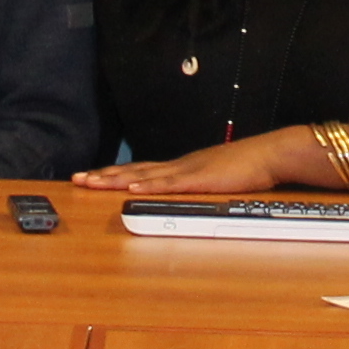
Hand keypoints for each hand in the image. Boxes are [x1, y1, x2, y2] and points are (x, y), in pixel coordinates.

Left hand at [75, 130, 315, 196]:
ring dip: (116, 179)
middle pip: (133, 170)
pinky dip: (147, 185)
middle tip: (78, 178)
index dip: (114, 173)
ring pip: (143, 175)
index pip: (140, 170)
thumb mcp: (216, 178)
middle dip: (104, 175)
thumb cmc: (247, 167)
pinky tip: (130, 187)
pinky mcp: (199, 178)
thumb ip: (198, 185)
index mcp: (181, 167)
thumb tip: (183, 193)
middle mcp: (178, 166)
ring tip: (92, 182)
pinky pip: (168, 183)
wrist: (270, 154)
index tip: (92, 176)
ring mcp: (187, 170)